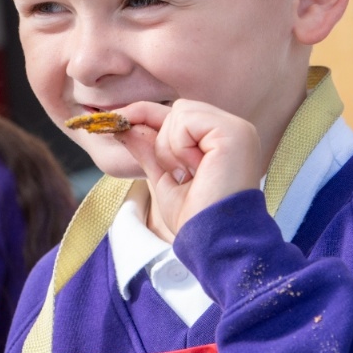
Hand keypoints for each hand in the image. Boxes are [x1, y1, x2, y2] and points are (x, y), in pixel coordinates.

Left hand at [114, 100, 263, 236]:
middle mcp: (234, 129)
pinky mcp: (233, 132)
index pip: (180, 115)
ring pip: (179, 111)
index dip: (146, 116)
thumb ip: (148, 150)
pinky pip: (186, 120)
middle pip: (178, 109)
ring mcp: (237, 129)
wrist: (212, 243)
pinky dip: (179, 147)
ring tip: (190, 175)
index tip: (115, 119)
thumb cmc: (196, 219)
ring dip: (171, 148)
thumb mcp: (164, 179)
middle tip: (180, 175)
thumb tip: (123, 126)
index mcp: (222, 140)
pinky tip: (196, 170)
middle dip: (163, 142)